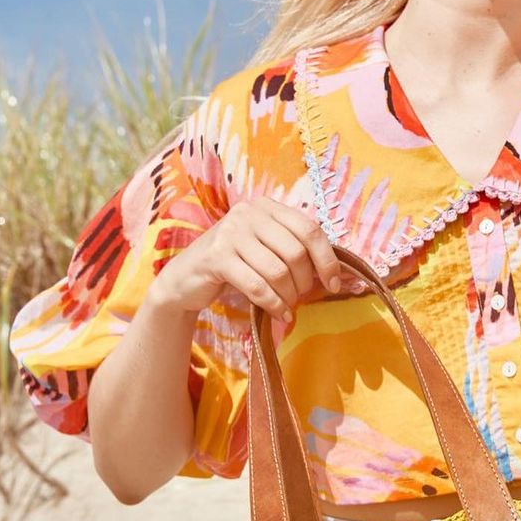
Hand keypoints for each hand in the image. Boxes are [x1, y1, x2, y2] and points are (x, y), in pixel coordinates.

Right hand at [149, 198, 343, 320]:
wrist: (186, 279)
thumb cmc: (234, 265)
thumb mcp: (264, 249)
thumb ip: (292, 250)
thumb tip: (334, 273)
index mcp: (267, 207)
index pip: (310, 229)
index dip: (327, 259)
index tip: (333, 283)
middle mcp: (249, 213)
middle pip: (296, 252)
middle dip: (304, 282)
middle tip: (299, 297)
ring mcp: (231, 233)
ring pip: (278, 271)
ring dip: (288, 296)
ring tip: (287, 306)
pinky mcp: (217, 257)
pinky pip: (258, 285)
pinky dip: (273, 304)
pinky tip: (278, 313)